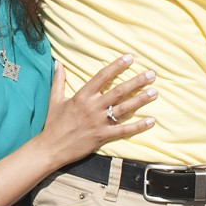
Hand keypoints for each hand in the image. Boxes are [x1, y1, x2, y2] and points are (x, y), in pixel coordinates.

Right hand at [36, 55, 156, 165]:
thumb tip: (57, 62)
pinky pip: (124, 130)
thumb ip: (58, 80)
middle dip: (137, 81)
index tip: (130, 58)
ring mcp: (99, 122)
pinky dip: (138, 126)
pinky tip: (151, 121)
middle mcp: (92, 107)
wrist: (51, 147)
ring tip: (155, 92)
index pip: (102, 76)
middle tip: (151, 74)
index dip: (117, 66)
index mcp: (82, 96)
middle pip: (119, 91)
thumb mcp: (54, 99)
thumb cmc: (53, 122)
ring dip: (141, 100)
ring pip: (124, 108)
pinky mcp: (103, 136)